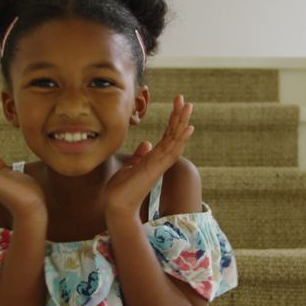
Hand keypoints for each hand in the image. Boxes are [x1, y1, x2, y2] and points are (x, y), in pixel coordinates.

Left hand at [104, 94, 194, 217]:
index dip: (173, 120)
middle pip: (174, 135)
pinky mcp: (156, 169)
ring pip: (175, 140)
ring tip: (189, 106)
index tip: (177, 104)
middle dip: (179, 116)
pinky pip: (172, 152)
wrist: (116, 205)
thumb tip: (147, 144)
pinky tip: (188, 127)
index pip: (167, 136)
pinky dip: (180, 139)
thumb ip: (140, 155)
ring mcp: (160, 164)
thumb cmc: (122, 190)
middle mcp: (160, 160)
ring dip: (182, 123)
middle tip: (184, 99)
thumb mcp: (130, 167)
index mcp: (154, 158)